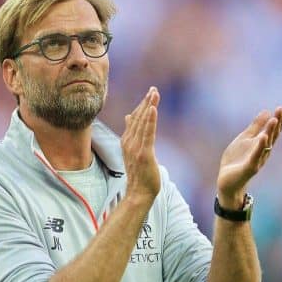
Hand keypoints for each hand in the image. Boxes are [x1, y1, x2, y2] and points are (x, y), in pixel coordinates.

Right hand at [121, 87, 160, 202]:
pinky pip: (147, 134)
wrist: (138, 193)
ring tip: (154, 93)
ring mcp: (135, 148)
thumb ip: (132, 134)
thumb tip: (129, 116)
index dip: (142, 105)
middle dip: (146, 102)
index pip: (134, 119)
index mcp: (126, 141)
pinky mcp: (143, 154)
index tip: (150, 93)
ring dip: (148, 106)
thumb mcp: (134, 150)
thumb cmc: (139, 173)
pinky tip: (153, 108)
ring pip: (142, 123)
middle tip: (154, 89)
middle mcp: (128, 142)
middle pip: (138, 118)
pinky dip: (150, 120)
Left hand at [217, 107, 281, 208]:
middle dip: (277, 123)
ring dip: (270, 132)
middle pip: (272, 136)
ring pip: (265, 144)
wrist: (227, 180)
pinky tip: (263, 137)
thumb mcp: (245, 139)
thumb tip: (266, 111)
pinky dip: (259, 146)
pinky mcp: (250, 167)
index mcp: (261, 145)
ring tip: (274, 120)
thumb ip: (255, 127)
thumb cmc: (237, 159)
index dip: (278, 120)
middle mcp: (263, 152)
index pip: (272, 131)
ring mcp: (257, 160)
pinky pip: (256, 155)